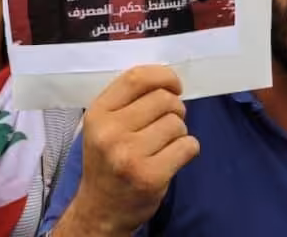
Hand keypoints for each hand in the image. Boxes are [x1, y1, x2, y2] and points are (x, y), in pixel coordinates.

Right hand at [68, 66, 199, 234]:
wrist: (101, 210)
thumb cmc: (107, 162)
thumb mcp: (104, 125)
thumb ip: (128, 100)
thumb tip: (168, 80)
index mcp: (97, 113)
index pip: (136, 78)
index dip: (164, 76)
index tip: (174, 85)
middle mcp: (110, 132)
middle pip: (163, 99)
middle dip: (175, 108)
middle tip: (167, 123)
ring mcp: (130, 155)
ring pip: (177, 123)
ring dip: (179, 132)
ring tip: (164, 145)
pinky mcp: (150, 176)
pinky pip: (188, 146)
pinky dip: (188, 149)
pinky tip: (173, 158)